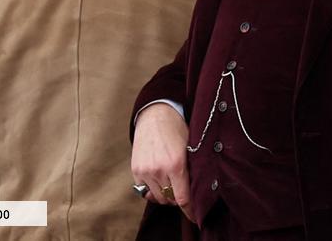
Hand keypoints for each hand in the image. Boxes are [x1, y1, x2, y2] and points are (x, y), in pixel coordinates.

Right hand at [131, 103, 192, 218]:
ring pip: (157, 197)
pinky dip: (153, 190)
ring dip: (166, 195)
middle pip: (170, 199)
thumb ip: (191, 169)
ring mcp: (145, 171)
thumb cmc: (177, 129)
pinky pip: (145, 190)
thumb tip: (195, 190)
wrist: (155, 115)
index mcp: (176, 164)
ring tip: (172, 184)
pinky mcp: (136, 171)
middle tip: (184, 191)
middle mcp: (159, 170)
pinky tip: (160, 179)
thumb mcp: (190, 147)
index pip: (183, 198)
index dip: (190, 210)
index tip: (195, 216)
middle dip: (178, 199)